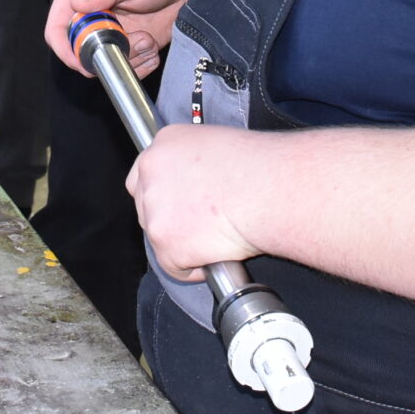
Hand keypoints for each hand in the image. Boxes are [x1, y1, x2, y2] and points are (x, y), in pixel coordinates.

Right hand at [44, 0, 193, 76]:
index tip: (85, 62)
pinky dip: (141, 63)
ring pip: (106, 62)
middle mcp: (90, 14)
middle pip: (82, 52)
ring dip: (130, 58)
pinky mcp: (129, 43)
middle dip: (108, 54)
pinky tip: (153, 46)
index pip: (57, 30)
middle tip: (136, 39)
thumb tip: (76, 4)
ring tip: (148, 38)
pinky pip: (127, 66)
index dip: (67, 50)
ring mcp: (110, 31)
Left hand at [127, 125, 272, 279]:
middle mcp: (150, 173)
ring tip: (216, 238)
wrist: (269, 189)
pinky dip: (194, 269)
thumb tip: (200, 187)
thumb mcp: (220, 147)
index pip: (144, 174)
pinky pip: (175, 268)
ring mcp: (154, 209)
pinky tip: (218, 254)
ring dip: (184, 243)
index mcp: (164, 144)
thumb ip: (196, 165)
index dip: (164, 194)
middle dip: (170, 220)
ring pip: (160, 238)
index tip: (180, 205)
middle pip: (146, 207)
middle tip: (202, 225)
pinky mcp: (165, 243)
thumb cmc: (260, 166)